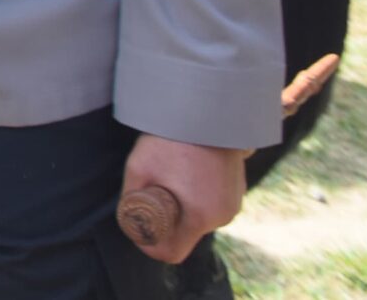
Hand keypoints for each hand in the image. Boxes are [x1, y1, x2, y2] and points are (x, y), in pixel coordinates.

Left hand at [118, 135, 246, 262]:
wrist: (208, 113)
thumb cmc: (171, 140)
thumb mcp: (138, 168)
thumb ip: (131, 198)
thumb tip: (128, 216)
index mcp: (199, 217)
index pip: (172, 252)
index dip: (151, 246)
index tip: (139, 231)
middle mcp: (221, 216)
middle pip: (186, 234)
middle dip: (167, 221)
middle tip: (151, 192)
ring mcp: (233, 203)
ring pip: (200, 218)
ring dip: (184, 206)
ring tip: (171, 175)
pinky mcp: (238, 190)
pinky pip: (213, 203)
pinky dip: (198, 195)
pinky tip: (188, 171)